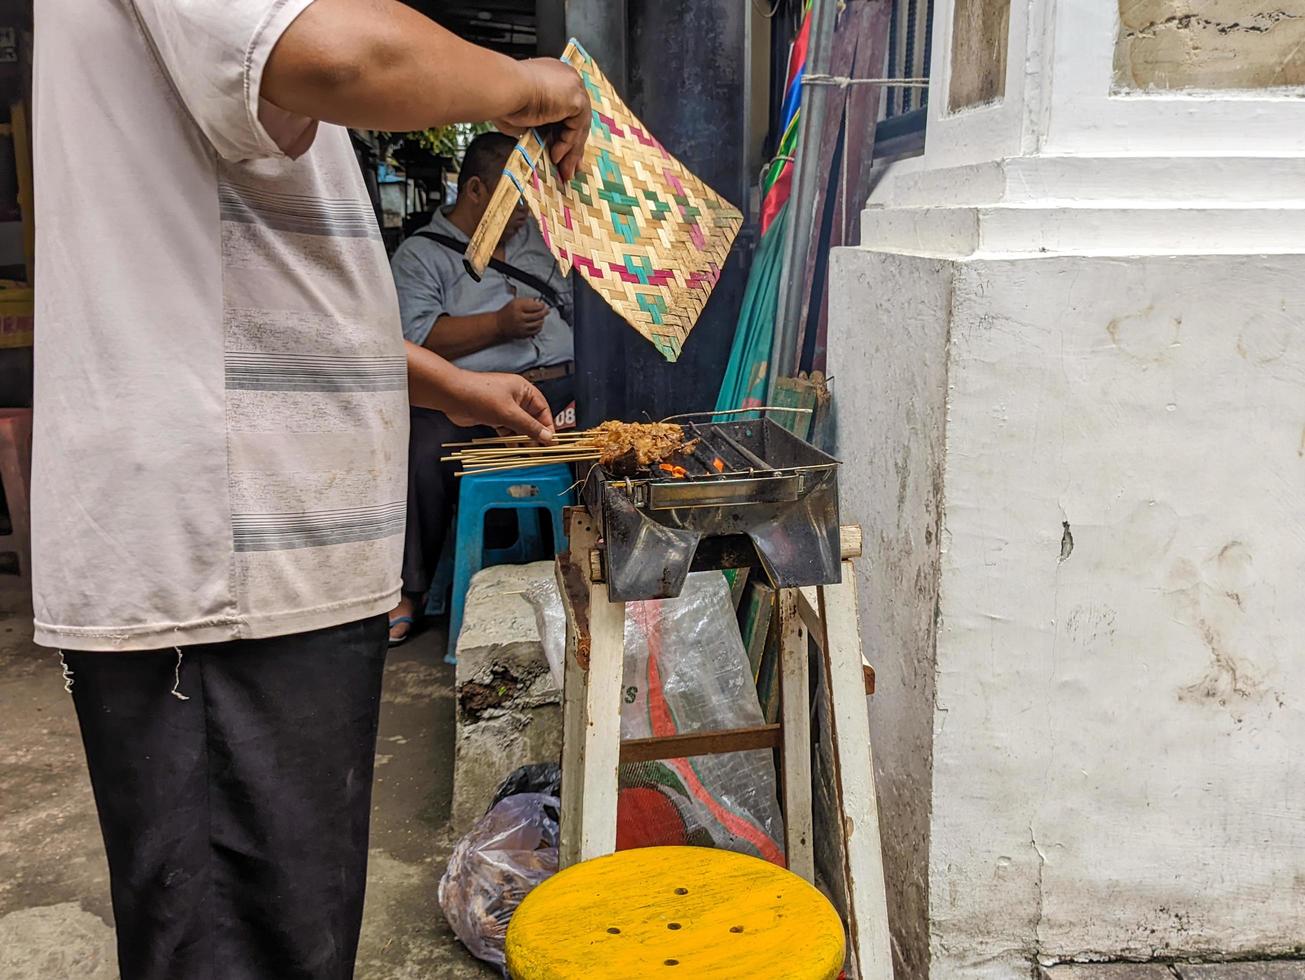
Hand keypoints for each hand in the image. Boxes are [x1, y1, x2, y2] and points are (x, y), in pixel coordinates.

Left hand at [445, 369, 555, 442]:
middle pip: (531, 418)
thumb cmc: (480, 395)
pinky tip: (514, 448)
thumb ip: (529, 426)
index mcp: (523, 390)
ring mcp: (503, 407)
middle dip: (536, 434)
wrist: (452, 395)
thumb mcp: (509, 413)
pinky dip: (510, 438)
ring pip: (518, 425)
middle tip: (541, 450)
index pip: (543, 409)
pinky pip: (507, 429)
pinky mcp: (493, 416)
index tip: (551, 441)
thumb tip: (546, 436)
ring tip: (529, 453)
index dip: (548, 425)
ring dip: (523, 438)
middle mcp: (515, 397)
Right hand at [495, 59, 590, 180]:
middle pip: (577, 119)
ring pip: (579, 126)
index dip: (566, 134)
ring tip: (563, 171)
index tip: (562, 155)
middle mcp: (566, 78)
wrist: (502, 89)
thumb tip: (540, 142)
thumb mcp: (522, 117)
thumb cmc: (503, 100)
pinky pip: (577, 128)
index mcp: (553, 77)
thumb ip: (536, 127)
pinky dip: (568, 145)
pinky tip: (555, 156)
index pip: (567, 110)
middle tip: (570, 169)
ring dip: (571, 152)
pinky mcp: (576, 98)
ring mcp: (574, 86)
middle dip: (574, 147)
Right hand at [496, 297, 548, 339]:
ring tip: (541, 316)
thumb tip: (538, 302)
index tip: (543, 304)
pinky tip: (538, 323)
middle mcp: (520, 318)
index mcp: (517, 307)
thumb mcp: (515, 302)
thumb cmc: (507, 313)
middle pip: (538, 315)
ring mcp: (522, 327)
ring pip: (539, 323)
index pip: (535, 306)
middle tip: (546, 310)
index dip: (541, 305)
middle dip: (544, 312)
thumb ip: (527, 301)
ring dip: (542, 319)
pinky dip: (539, 327)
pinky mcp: (523, 334)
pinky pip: (536, 331)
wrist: (499, 324)